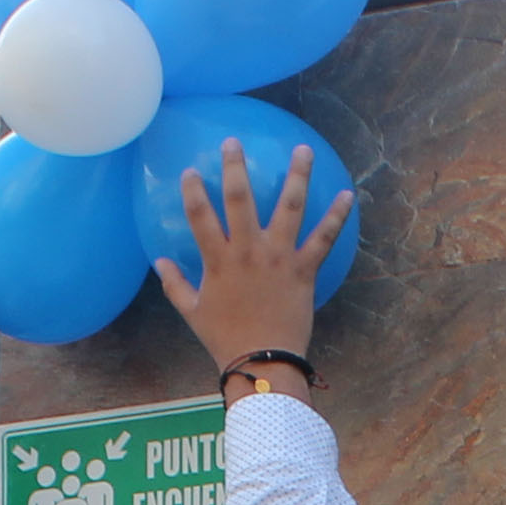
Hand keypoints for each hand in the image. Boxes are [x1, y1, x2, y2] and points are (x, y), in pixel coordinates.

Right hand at [154, 139, 352, 385]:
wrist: (263, 362)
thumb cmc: (225, 339)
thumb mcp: (192, 312)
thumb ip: (174, 283)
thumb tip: (158, 261)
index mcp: (218, 261)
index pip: (200, 216)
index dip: (192, 191)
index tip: (190, 170)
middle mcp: (248, 252)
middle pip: (239, 199)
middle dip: (236, 167)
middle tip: (234, 142)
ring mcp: (279, 257)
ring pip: (289, 207)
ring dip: (297, 175)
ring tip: (302, 149)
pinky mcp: (304, 269)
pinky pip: (324, 238)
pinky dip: (337, 216)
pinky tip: (347, 194)